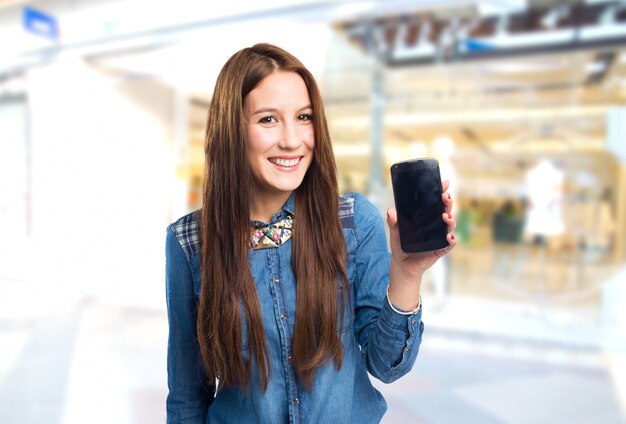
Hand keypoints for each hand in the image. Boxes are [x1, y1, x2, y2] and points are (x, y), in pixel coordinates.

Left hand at [385, 180, 456, 308]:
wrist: (402, 265)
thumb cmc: (400, 246)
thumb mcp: (395, 232)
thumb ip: (393, 222)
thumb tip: (390, 211)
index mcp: (427, 218)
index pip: (436, 202)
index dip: (441, 192)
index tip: (444, 183)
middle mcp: (435, 225)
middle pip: (446, 210)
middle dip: (447, 202)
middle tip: (445, 196)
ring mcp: (440, 236)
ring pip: (450, 225)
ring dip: (450, 219)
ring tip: (445, 215)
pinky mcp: (440, 249)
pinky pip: (449, 244)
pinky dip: (451, 240)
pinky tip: (448, 236)